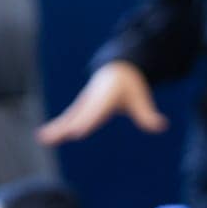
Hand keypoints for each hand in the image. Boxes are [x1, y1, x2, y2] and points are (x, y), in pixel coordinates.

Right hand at [37, 60, 167, 144]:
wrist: (118, 69)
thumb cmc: (130, 85)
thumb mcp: (140, 98)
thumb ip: (148, 114)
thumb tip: (162, 125)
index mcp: (107, 96)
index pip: (96, 111)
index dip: (87, 121)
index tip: (77, 132)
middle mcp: (92, 99)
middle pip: (79, 115)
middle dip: (68, 126)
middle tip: (59, 137)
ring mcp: (84, 103)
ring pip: (69, 117)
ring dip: (57, 127)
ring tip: (44, 138)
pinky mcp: (80, 107)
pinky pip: (67, 118)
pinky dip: (57, 126)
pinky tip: (45, 137)